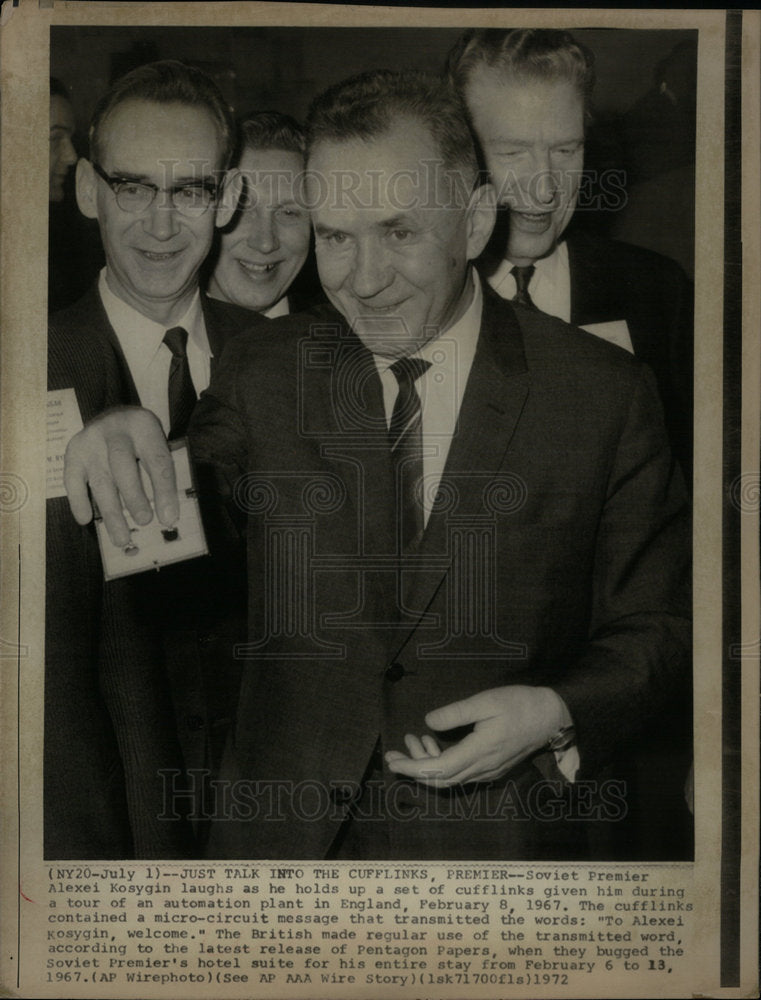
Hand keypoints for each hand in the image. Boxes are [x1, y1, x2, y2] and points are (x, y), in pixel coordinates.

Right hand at [64, 406, 177, 546]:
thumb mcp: (156, 445)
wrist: (115, 417)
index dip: (164, 491)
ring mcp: (91, 440)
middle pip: (122, 465)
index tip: (169, 518)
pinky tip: (85, 519)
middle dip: (133, 496)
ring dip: (111, 511)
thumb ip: (161, 473)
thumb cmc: (141, 440)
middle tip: (144, 521)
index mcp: (144, 426)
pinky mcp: (74, 451)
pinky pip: (72, 479)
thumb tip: (166, 517)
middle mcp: (115, 430)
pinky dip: (78, 501)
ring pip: (100, 478)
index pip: (156, 459)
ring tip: (121, 538)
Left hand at [384, 685, 571, 787]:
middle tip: (393, 754)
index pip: (437, 769)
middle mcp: (482, 768)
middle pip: (440, 780)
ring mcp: (488, 771)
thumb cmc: (520, 704)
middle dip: (413, 770)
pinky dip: (442, 764)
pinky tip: (435, 743)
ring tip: (414, 739)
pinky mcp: (492, 768)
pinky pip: (461, 774)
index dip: (412, 768)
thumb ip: (456, 713)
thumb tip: (429, 722)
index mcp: (479, 751)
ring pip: (450, 778)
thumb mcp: (486, 701)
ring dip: (428, 764)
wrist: (551, 717)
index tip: (392, 760)